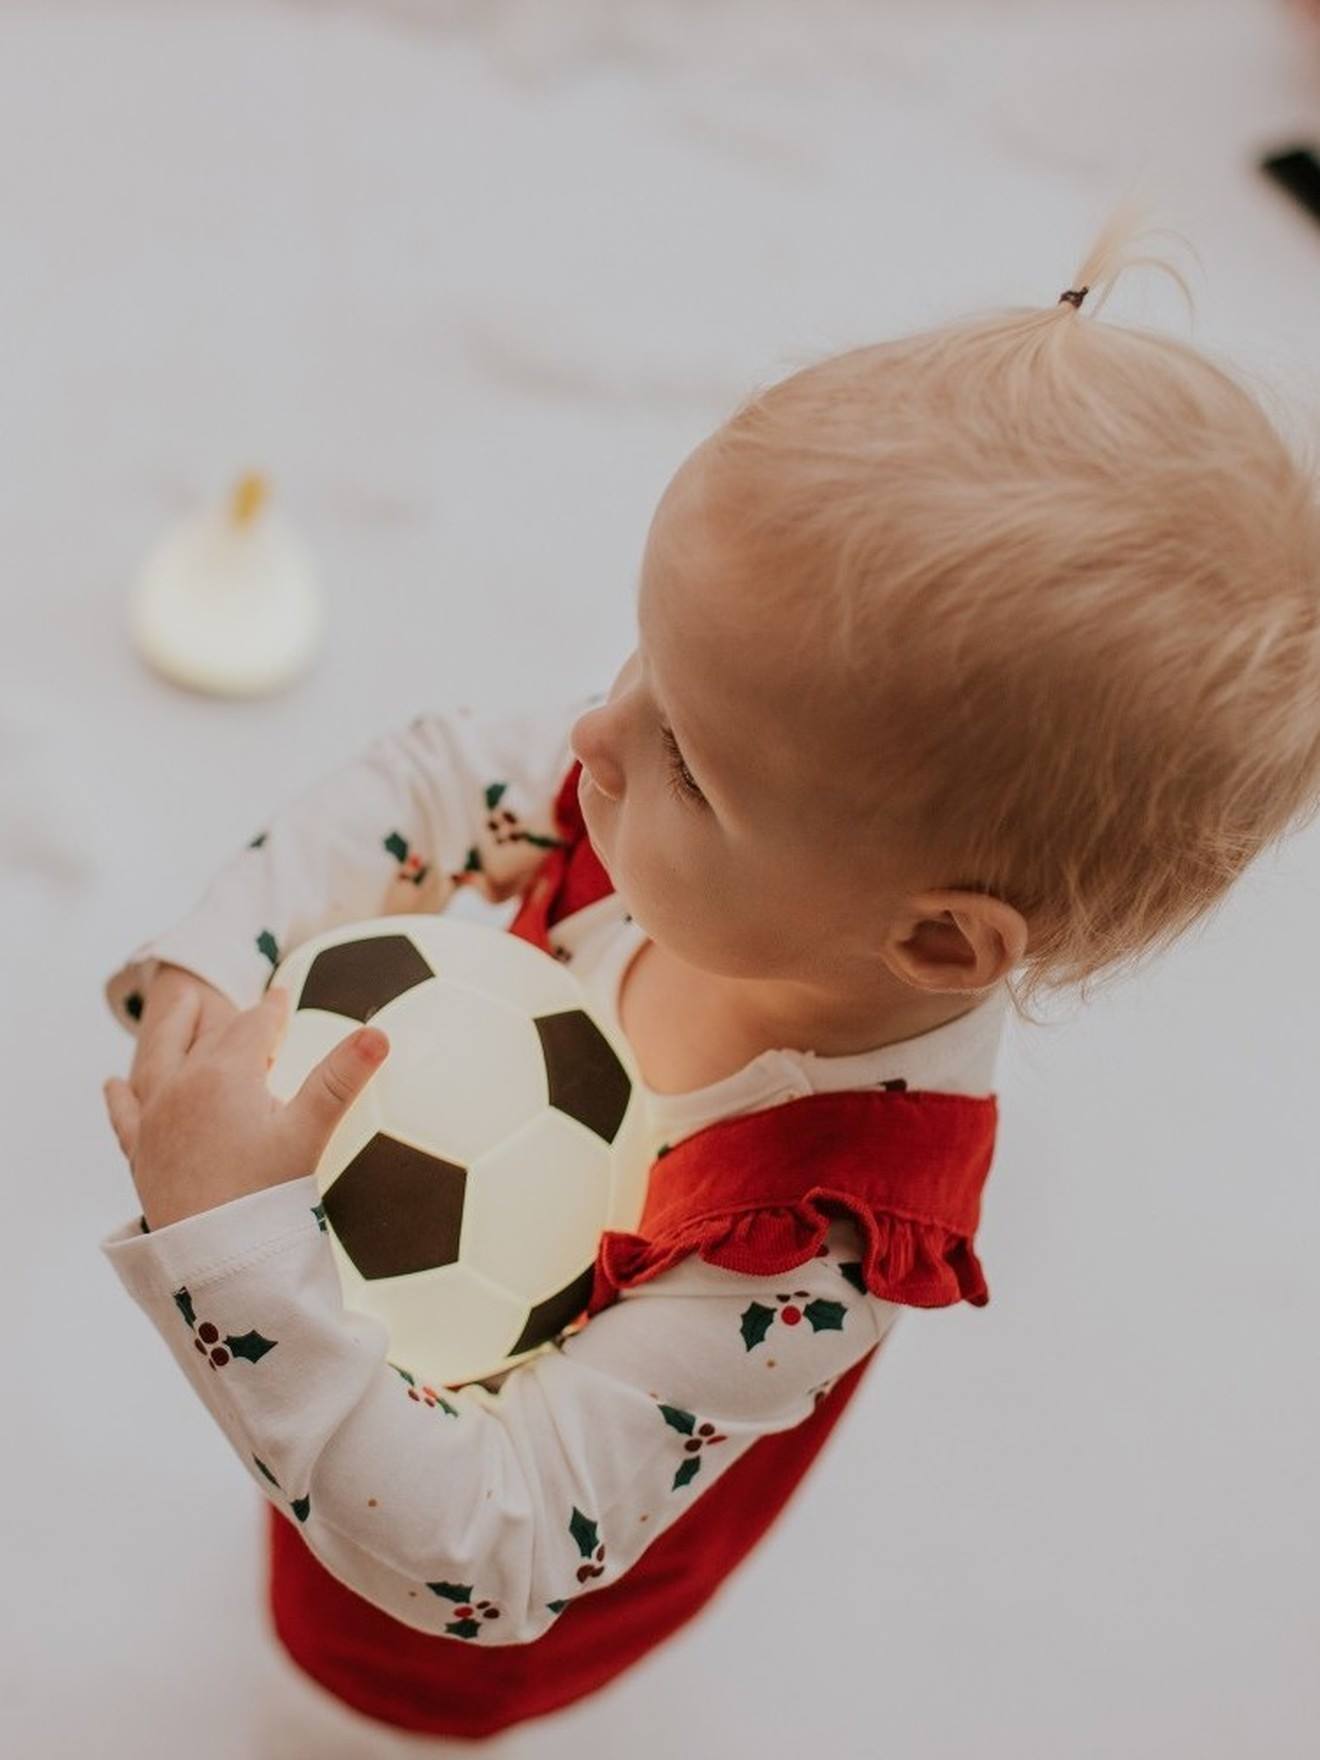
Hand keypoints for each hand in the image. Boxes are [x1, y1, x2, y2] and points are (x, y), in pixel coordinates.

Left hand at [103, 985, 389, 1229]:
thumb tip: (378, 1032)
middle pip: (207, 1035)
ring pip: (158, 1058)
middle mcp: (182, 1085)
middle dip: (230, 1017)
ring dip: (171, 1029)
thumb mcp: (310, 1130)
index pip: (253, 1026)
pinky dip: (119, 1095)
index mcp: (225, 1073)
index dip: (273, 1009)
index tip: (282, 995)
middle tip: (247, 1008)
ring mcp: (155, 1118)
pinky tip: (113, 1083)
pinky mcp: (140, 1154)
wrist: (215, 1256)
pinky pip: (124, 1114)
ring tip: (180, 1006)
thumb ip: (341, 1077)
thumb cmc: (266, 1193)